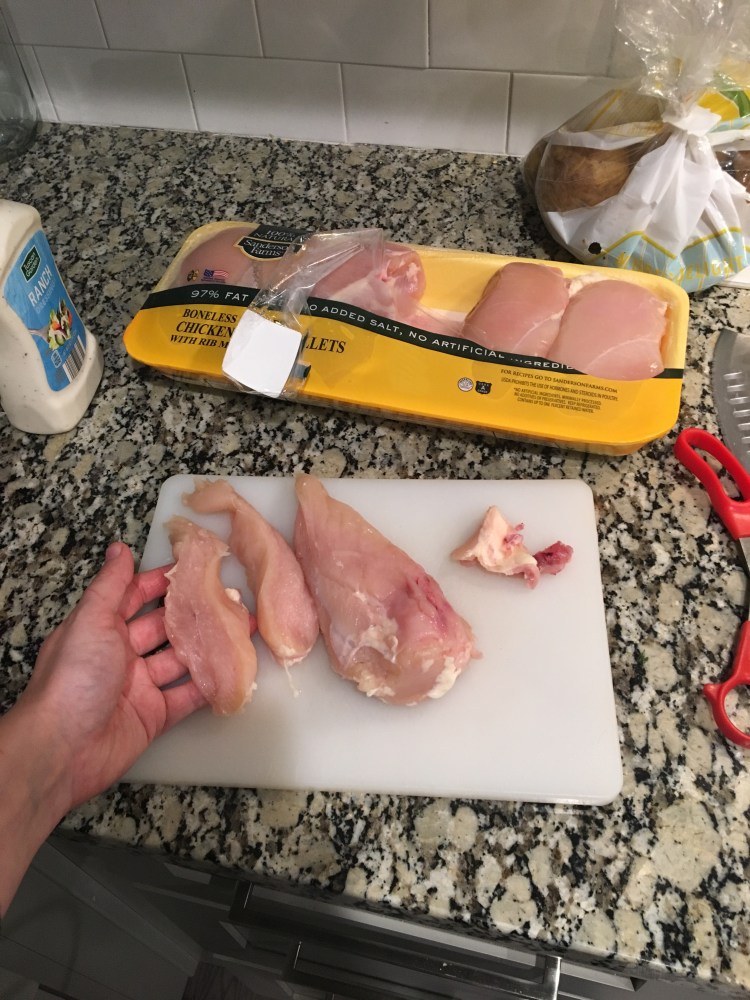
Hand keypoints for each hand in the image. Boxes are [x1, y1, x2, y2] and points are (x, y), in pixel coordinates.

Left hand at [16, 541, 207, 813]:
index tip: (195, 567)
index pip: (136, 596)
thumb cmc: (72, 679)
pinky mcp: (155, 716)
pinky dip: (209, 685)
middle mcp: (121, 655)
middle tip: (230, 599)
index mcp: (102, 628)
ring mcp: (140, 687)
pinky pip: (188, 696)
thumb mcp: (91, 621)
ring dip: (208, 646)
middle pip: (164, 627)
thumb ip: (110, 586)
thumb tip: (119, 549)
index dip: (163, 582)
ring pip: (181, 660)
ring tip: (240, 629)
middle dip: (194, 613)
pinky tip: (232, 670)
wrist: (62, 749)